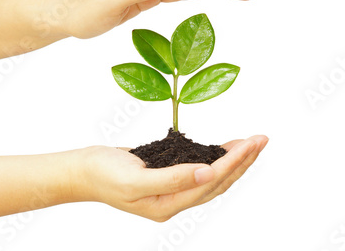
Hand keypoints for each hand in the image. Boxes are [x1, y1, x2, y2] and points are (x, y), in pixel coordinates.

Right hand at [66, 135, 267, 221]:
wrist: (83, 170)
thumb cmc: (103, 174)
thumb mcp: (134, 179)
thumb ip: (171, 179)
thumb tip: (207, 173)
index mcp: (168, 204)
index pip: (210, 182)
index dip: (233, 162)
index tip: (251, 143)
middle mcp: (174, 200)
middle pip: (218, 182)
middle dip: (242, 161)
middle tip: (262, 139)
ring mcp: (172, 189)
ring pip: (212, 176)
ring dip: (233, 160)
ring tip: (251, 143)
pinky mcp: (167, 176)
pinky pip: (198, 169)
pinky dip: (214, 158)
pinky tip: (222, 148)